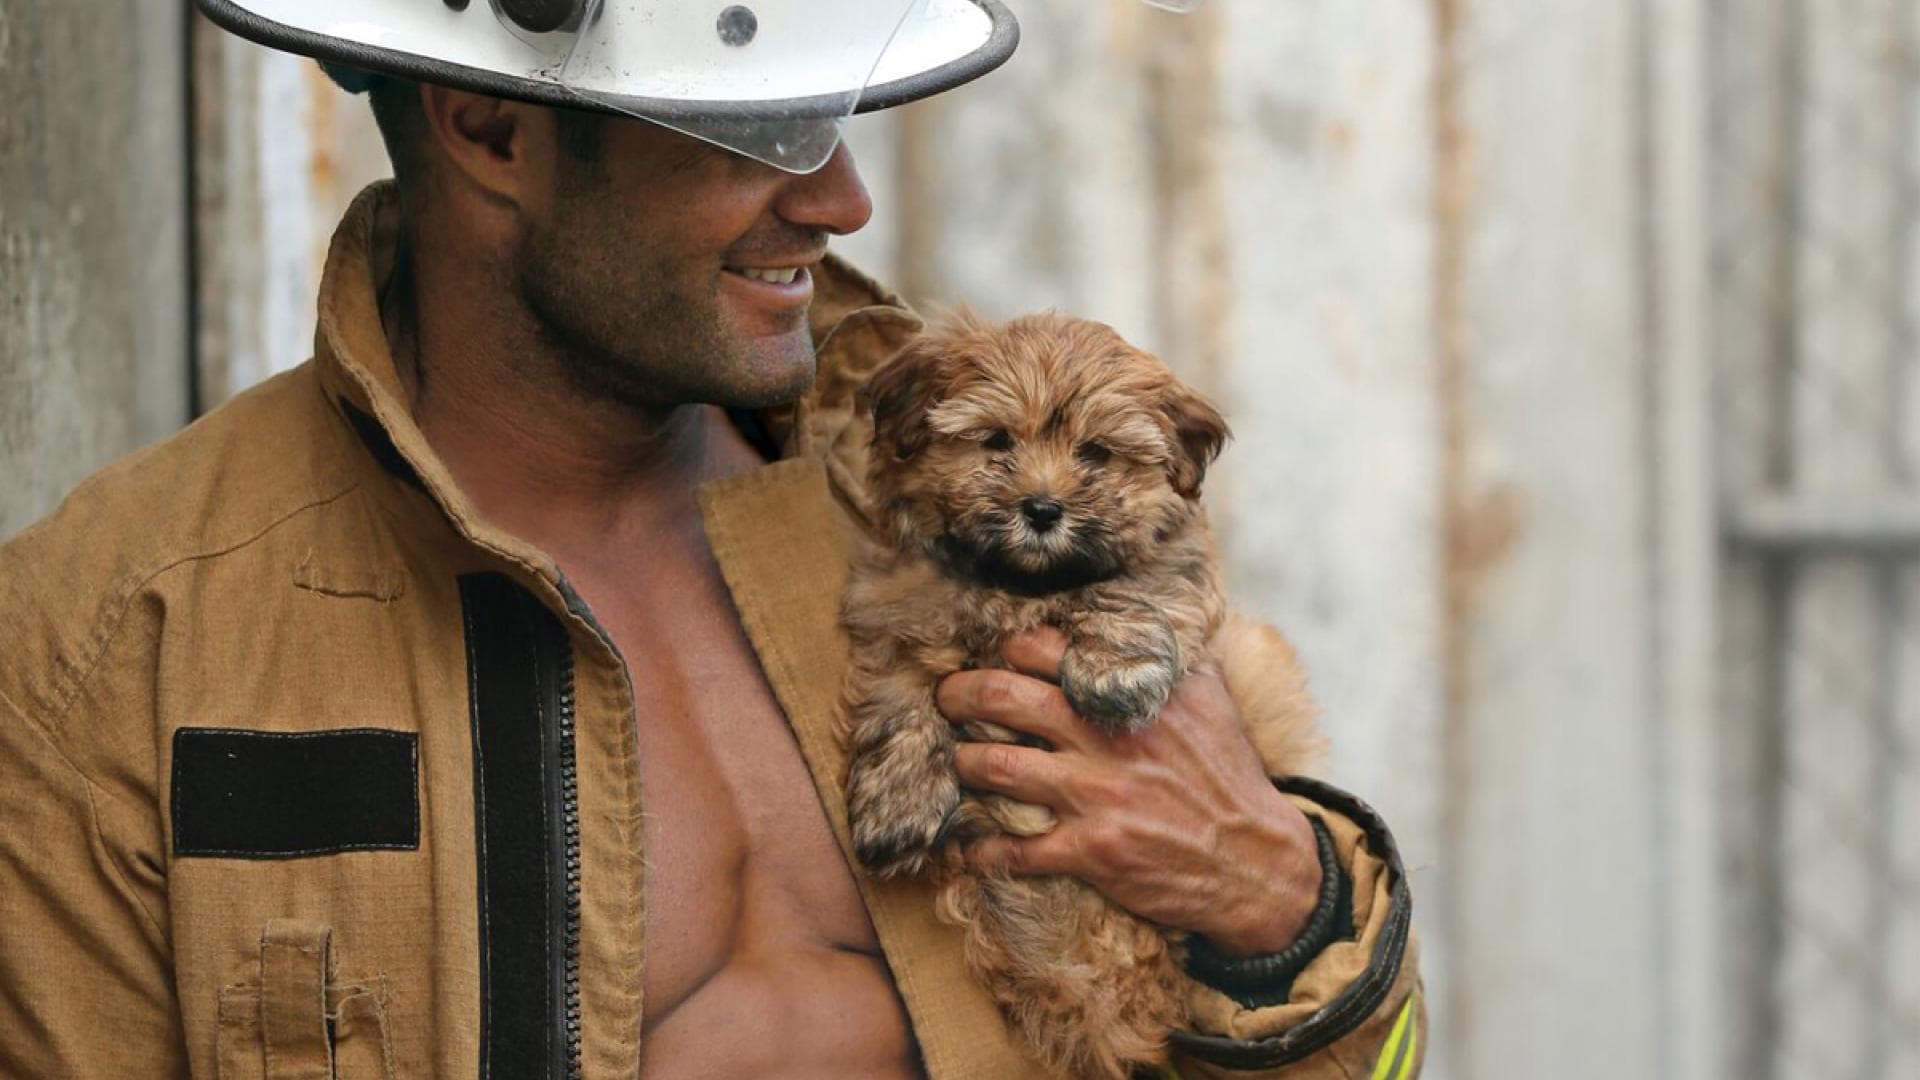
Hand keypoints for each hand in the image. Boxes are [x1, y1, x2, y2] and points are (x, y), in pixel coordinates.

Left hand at [936, 628, 1322, 956]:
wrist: (1256, 862)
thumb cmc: (1229, 777)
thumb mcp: (1212, 698)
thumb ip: (1170, 656)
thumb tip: (1144, 615)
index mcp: (1132, 693)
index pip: (1046, 649)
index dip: (1008, 650)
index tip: (996, 658)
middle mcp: (1106, 736)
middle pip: (1003, 696)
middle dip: (960, 693)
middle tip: (947, 698)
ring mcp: (1095, 794)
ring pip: (994, 766)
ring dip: (963, 763)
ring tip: (958, 762)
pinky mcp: (1091, 851)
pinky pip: (1014, 849)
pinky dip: (980, 849)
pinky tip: (969, 848)